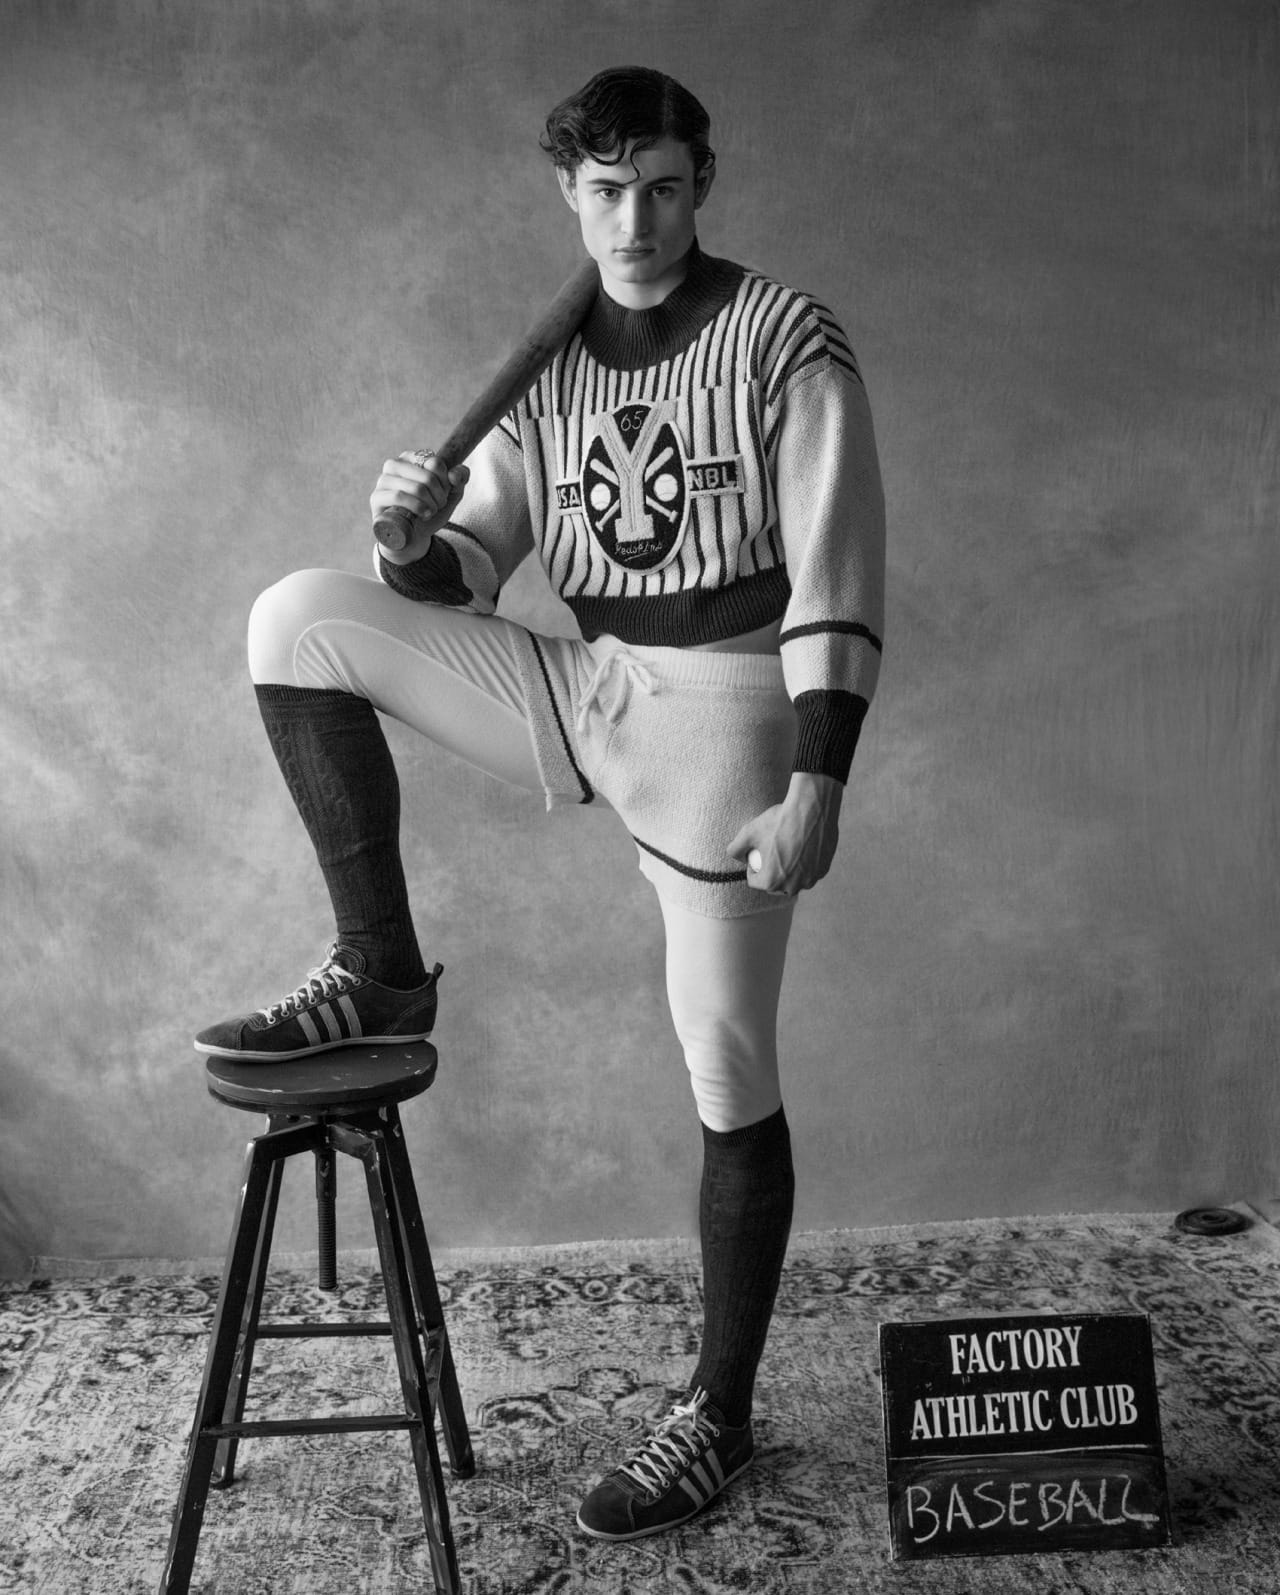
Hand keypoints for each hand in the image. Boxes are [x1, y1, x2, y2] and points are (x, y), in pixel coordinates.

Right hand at [371, 451, 469, 563]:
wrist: (413, 537)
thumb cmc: (430, 511)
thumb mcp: (450, 495)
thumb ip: (459, 479)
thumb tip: (454, 474)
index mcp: (411, 458)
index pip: (435, 462)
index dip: (446, 482)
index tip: (445, 494)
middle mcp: (394, 465)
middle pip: (428, 474)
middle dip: (440, 495)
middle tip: (439, 506)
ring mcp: (383, 480)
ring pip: (416, 487)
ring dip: (431, 503)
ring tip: (431, 512)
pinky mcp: (376, 497)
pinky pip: (399, 496)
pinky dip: (417, 507)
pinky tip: (423, 515)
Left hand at [728, 771, 843, 895]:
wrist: (812, 809)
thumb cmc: (779, 822)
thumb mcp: (748, 832)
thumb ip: (735, 849)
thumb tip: (737, 857)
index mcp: (772, 882)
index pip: (754, 881)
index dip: (752, 867)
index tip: (757, 852)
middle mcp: (793, 886)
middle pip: (775, 884)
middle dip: (770, 872)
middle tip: (771, 851)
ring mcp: (811, 880)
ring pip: (794, 880)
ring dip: (788, 870)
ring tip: (787, 849)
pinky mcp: (824, 870)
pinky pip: (809, 871)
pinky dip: (805, 864)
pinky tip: (802, 846)